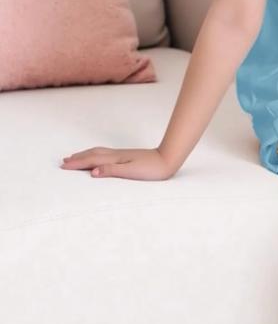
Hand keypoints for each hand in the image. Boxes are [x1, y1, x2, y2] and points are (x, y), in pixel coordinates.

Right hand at [59, 147, 176, 180]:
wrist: (168, 159)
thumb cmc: (151, 169)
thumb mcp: (131, 172)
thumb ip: (111, 171)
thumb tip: (92, 172)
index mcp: (115, 159)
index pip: (91, 160)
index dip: (77, 163)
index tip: (63, 166)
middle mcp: (116, 155)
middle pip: (93, 154)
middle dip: (78, 158)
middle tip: (64, 161)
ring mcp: (121, 154)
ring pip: (99, 152)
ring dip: (86, 154)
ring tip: (76, 157)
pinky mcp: (127, 156)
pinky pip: (105, 153)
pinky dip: (96, 154)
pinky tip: (98, 158)